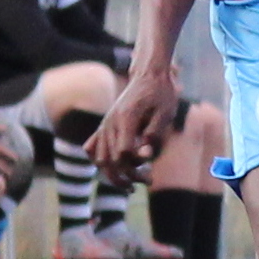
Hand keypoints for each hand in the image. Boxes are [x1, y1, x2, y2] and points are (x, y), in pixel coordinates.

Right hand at [90, 64, 180, 184]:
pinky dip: (100, 161)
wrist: (149, 75)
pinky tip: (115, 167)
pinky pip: (92, 148)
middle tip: (147, 181)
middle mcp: (110, 123)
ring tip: (131, 183)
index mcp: (126, 119)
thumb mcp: (165, 113)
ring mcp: (105, 124)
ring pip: (99, 158)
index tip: (150, 171)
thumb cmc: (161, 94)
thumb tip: (145, 155)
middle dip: (127, 176)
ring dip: (113, 175)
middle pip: (110, 160)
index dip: (135, 166)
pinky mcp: (104, 125)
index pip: (123, 153)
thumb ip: (154, 134)